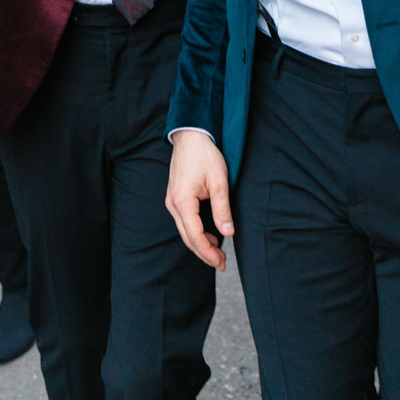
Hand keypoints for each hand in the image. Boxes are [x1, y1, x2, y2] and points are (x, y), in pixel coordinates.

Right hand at [166, 131, 233, 270]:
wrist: (191, 136)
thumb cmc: (205, 155)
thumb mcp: (219, 182)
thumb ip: (223, 209)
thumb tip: (228, 233)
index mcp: (182, 202)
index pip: (195, 236)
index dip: (208, 253)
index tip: (221, 262)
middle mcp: (173, 204)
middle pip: (187, 237)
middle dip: (204, 253)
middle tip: (221, 263)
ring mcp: (172, 201)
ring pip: (185, 231)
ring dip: (200, 243)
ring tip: (217, 253)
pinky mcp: (175, 197)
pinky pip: (184, 221)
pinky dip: (196, 232)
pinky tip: (209, 236)